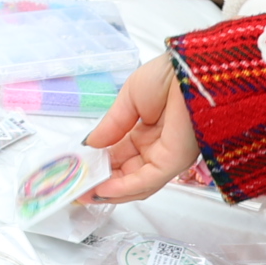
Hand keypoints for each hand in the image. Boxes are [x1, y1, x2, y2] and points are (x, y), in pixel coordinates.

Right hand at [84, 54, 201, 201]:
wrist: (190, 71)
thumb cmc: (163, 77)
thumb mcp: (128, 99)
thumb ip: (111, 126)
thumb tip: (89, 145)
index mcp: (146, 129)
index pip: (119, 154)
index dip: (98, 163)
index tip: (77, 169)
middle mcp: (156, 147)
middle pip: (126, 172)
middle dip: (100, 181)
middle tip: (76, 187)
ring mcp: (165, 156)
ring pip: (135, 182)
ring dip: (109, 190)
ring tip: (83, 193)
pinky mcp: (174, 163)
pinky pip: (146, 181)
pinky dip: (123, 188)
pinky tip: (102, 190)